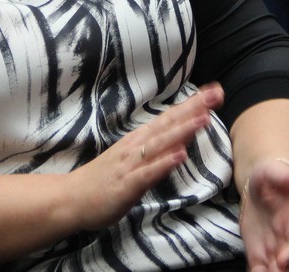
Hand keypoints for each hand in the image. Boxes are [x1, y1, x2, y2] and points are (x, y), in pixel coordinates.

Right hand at [67, 82, 223, 231]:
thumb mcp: (133, 157)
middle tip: (216, 94)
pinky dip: (164, 164)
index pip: (170, 117)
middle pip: (169, 124)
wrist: (72, 198)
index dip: (192, 104)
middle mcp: (137, 146)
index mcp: (140, 139)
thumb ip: (155, 147)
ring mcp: (132, 164)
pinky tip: (180, 156)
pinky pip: (148, 173)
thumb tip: (179, 138)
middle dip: (194, 109)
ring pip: (160, 144)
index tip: (214, 91)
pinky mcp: (127, 185)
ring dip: (182, 131)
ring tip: (203, 119)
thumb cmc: (105, 178)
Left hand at [240, 158, 288, 271]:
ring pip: (279, 271)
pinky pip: (260, 271)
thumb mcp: (273, 172)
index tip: (283, 260)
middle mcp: (288, 241)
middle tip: (273, 271)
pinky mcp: (259, 256)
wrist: (258, 189)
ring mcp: (274, 250)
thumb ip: (286, 177)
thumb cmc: (269, 178)